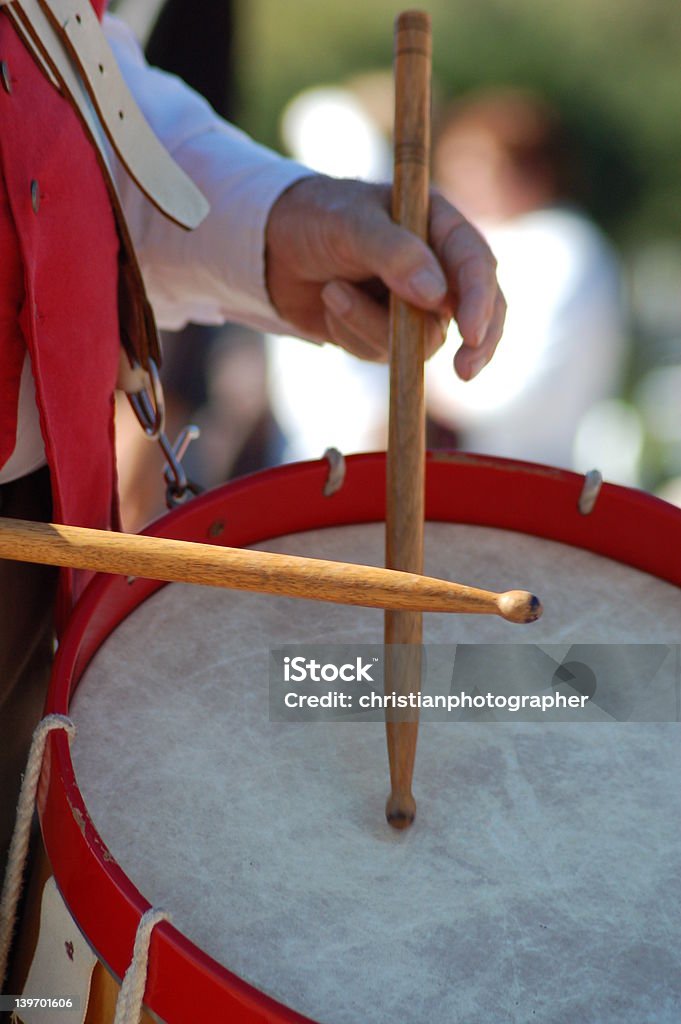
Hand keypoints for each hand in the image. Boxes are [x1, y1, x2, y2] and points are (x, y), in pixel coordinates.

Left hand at [265, 175, 504, 379]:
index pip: (477, 264)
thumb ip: (394, 253)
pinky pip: (386, 353)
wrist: (269, 248)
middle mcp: (436, 265)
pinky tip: (330, 303)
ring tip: (331, 291)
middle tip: (465, 372)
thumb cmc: (314, 220)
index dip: (480, 301)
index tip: (470, 334)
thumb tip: (436, 297)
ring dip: (370, 325)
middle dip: (475, 343)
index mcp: (438, 224)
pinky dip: (353, 334)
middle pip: (478, 313)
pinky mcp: (389, 332)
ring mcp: (415, 303)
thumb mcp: (350, 225)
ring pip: (421, 341)